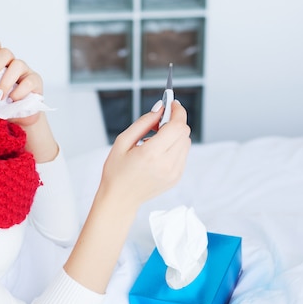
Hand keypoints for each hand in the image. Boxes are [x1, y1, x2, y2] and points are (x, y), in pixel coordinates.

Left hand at [0, 36, 42, 126]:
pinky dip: (19, 91)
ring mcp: (25, 71)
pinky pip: (28, 81)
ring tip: (0, 96)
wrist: (15, 119)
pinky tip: (12, 100)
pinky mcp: (36, 81)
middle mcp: (12, 62)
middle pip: (5, 53)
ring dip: (6, 82)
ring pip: (17, 65)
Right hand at [63, 100, 190, 293]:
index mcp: (151, 154)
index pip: (177, 126)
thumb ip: (143, 122)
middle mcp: (166, 164)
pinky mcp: (176, 178)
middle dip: (175, 121)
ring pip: (186, 142)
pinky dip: (175, 147)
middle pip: (184, 132)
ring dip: (175, 134)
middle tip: (159, 121)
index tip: (172, 104)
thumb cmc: (116, 171)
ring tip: (156, 138)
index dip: (177, 111)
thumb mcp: (122, 142)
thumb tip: (160, 108)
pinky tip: (159, 150)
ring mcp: (173, 173)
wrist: (120, 199)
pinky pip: (183, 154)